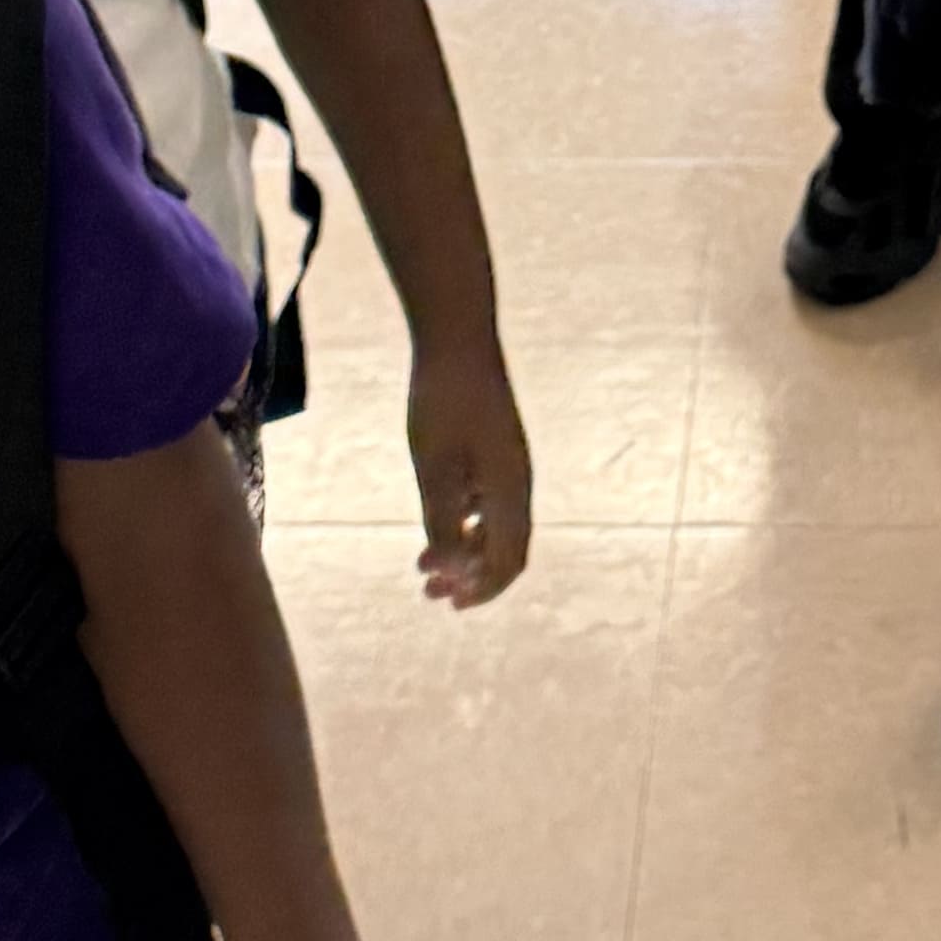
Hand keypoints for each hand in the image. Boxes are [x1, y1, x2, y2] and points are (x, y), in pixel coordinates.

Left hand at [407, 337, 535, 609]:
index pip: (508, 560)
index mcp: (509, 491)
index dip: (483, 589)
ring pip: (494, 525)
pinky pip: (488, 502)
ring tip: (424, 563)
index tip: (449, 602)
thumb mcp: (434, 469)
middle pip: (505, 548)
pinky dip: (465, 523)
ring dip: (464, 550)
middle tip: (430, 591)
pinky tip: (438, 521)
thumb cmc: (443, 403)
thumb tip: (453, 573)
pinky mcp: (495, 448)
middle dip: (471, 576)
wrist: (456, 339)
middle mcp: (516, 482)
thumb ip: (443, 523)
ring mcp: (507, 464)